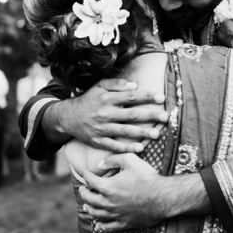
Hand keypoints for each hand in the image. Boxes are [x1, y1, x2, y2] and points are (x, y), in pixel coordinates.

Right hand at [47, 79, 165, 153]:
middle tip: (165, 117)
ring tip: (156, 134)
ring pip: (124, 131)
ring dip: (141, 133)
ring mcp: (101, 128)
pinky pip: (114, 145)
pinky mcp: (97, 141)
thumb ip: (116, 84)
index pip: (130, 97)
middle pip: (131, 115)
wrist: (67, 117)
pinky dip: (126, 147)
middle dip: (149, 115)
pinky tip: (139, 147)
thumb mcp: (99, 87)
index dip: (146, 96)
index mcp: (106, 99)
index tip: (161, 97)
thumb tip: (135, 86)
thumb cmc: (88, 100)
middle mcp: (105, 114)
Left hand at [75, 153, 181, 231]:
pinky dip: (102, 226)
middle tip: (83, 189)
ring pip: (96, 213)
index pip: (89, 180)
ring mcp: (116, 214)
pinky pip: (109, 227)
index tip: (86, 173)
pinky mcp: (125, 223)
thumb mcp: (130, 160)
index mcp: (107, 187)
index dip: (86, 175)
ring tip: (86, 206)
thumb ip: (113, 159)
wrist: (163, 197)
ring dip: (89, 209)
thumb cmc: (147, 177)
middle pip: (88, 198)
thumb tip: (100, 165)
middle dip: (83, 192)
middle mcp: (108, 202)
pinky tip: (99, 225)